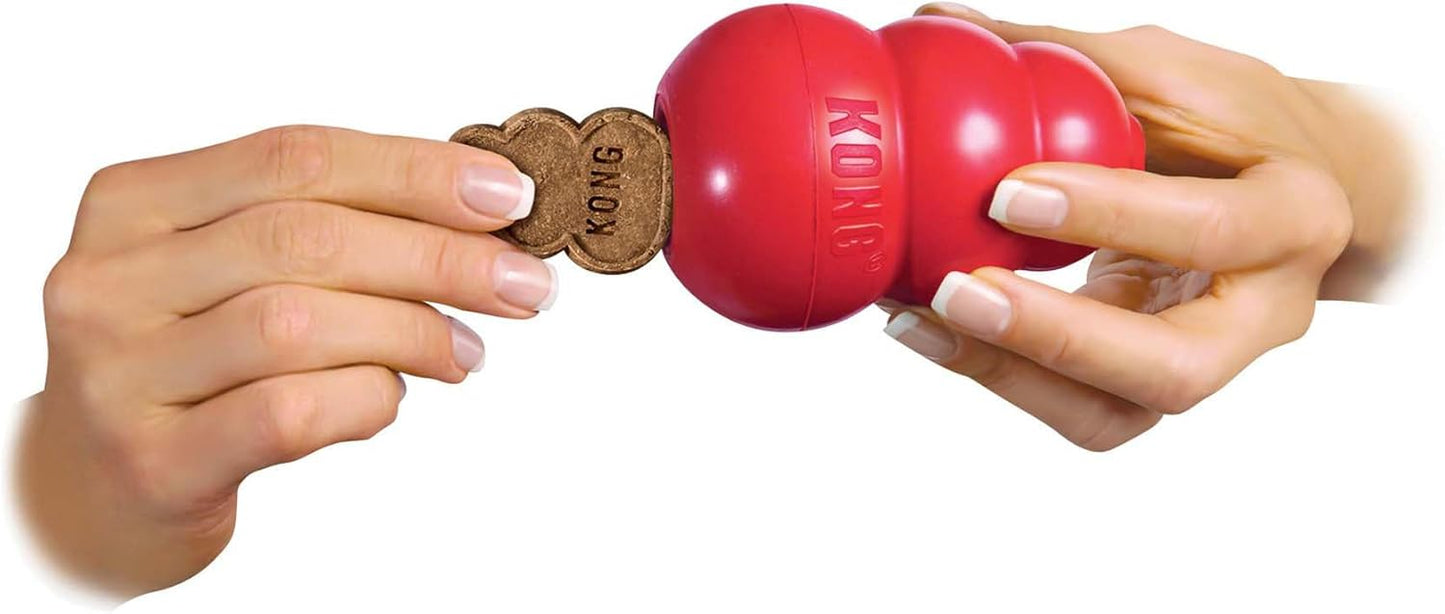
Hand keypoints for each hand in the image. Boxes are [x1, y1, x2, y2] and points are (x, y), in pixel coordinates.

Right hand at [18, 125, 556, 595]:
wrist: (98, 489)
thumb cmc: (192, 367)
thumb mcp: (232, 275)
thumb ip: (329, 232)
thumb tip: (478, 217)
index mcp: (136, 204)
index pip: (294, 157)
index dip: (413, 171)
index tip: (504, 196)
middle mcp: (111, 279)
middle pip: (305, 237)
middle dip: (439, 255)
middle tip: (521, 284)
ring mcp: (120, 373)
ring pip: (297, 322)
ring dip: (412, 331)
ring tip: (465, 350)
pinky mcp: (152, 461)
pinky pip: (288, 412)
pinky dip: (366, 399)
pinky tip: (392, 398)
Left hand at [882, 4, 1416, 449]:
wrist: (1291, 194)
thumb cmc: (1238, 128)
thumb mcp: (1177, 79)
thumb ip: (1074, 61)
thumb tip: (943, 24)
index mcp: (1294, 217)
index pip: (1211, 228)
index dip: (1109, 215)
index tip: (1006, 189)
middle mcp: (1265, 313)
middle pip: (1172, 368)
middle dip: (1054, 336)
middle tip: (955, 291)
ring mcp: (1210, 365)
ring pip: (1114, 416)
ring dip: (1007, 374)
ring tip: (918, 319)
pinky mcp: (1150, 388)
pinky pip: (1076, 411)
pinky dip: (998, 377)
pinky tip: (929, 331)